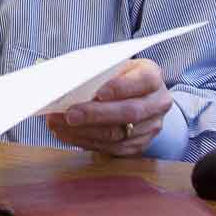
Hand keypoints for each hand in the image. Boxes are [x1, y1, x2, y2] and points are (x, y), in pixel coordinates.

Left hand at [44, 58, 170, 157]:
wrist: (138, 97)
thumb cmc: (119, 77)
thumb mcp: (115, 66)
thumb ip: (99, 73)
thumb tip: (68, 82)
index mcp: (152, 77)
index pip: (143, 81)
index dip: (121, 87)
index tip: (98, 93)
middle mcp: (157, 103)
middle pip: (129, 112)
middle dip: (95, 114)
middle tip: (70, 114)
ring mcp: (150, 127)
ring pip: (118, 134)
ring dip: (84, 131)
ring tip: (58, 124)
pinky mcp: (138, 145)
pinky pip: (111, 148)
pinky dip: (85, 141)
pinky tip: (67, 134)